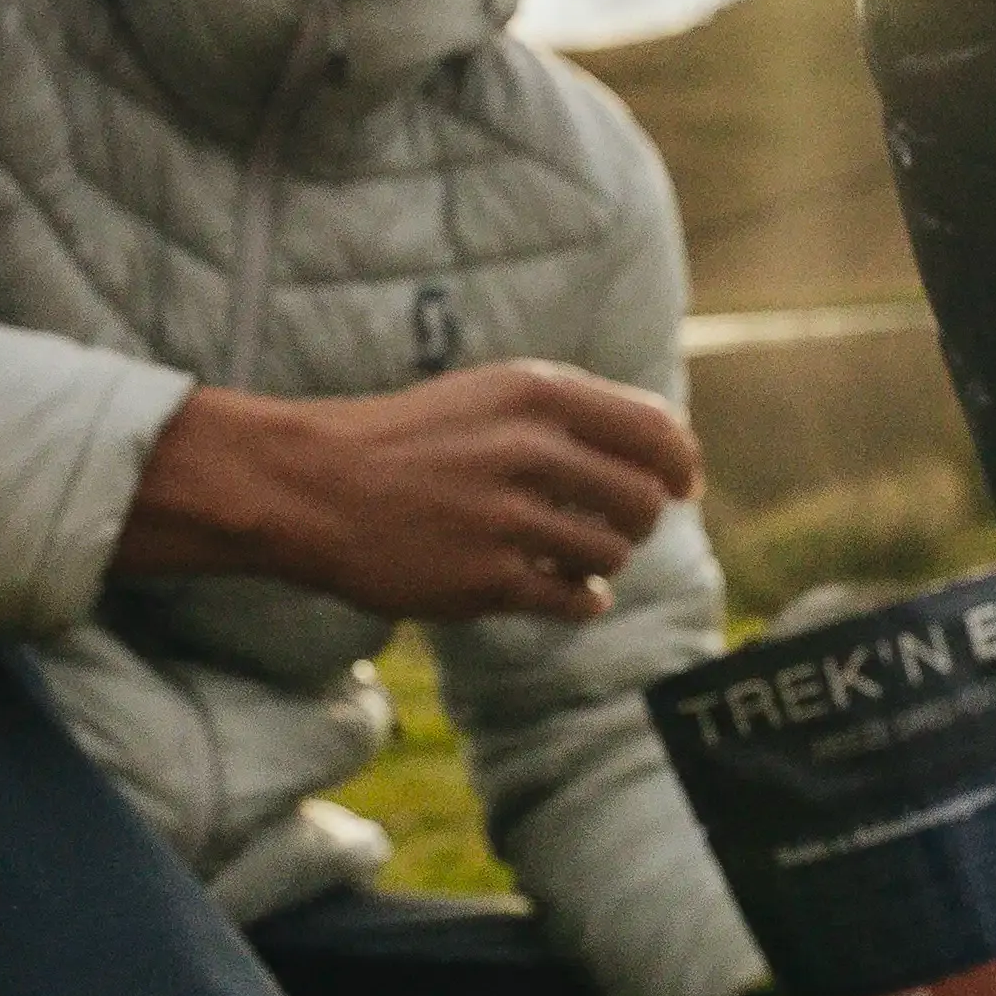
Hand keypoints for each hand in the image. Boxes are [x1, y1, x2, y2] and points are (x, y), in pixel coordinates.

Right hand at [119, 366, 700, 624]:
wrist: (312, 485)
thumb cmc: (408, 440)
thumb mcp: (490, 396)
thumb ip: (572, 414)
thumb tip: (669, 448)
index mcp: (535, 394)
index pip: (655, 431)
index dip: (680, 464)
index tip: (683, 487)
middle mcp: (528, 449)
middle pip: (644, 498)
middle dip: (641, 520)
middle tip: (614, 529)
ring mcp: (506, 517)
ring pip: (613, 553)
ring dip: (606, 562)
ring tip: (575, 559)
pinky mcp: (486, 579)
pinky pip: (575, 600)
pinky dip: (585, 601)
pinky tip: (571, 596)